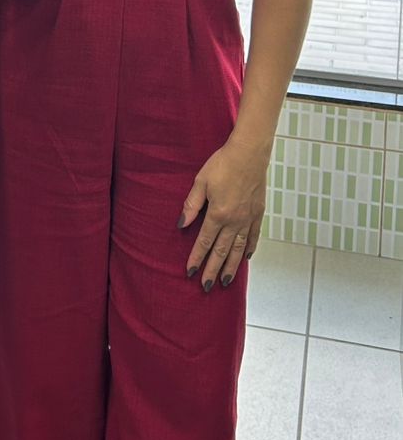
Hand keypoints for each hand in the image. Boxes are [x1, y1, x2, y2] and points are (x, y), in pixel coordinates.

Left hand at [178, 137, 268, 289]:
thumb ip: (191, 205)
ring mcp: (248, 219)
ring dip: (231, 266)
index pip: (204, 243)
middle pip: (221, 251)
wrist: (249, 153)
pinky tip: (245, 258)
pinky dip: (249, 249)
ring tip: (225, 281)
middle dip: (212, 270)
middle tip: (207, 286)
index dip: (197, 259)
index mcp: (217, 214)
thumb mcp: (201, 182)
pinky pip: (254, 236)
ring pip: (238, 249)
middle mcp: (234, 221)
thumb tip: (181, 225)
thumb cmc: (222, 164)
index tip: (191, 273)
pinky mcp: (258, 213)